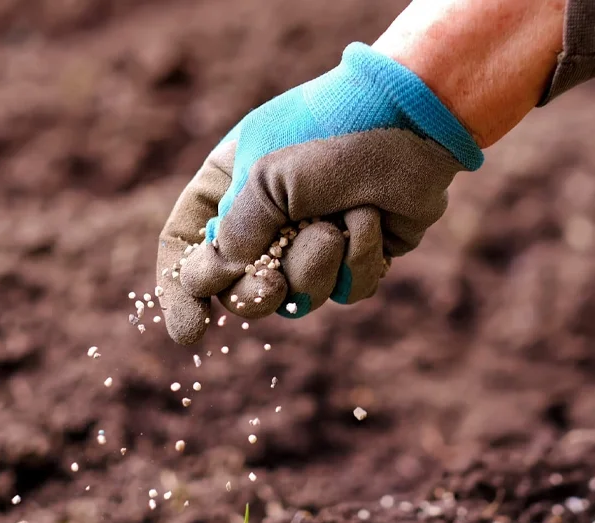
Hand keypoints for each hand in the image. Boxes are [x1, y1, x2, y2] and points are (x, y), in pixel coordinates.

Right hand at [157, 42, 482, 344]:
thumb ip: (236, 233)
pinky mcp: (358, 256)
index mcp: (228, 187)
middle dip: (256, 294)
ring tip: (337, 222)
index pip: (186, 246)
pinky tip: (371, 220)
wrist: (412, 118)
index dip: (181, 292)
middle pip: (239, 289)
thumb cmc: (330, 132)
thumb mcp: (266, 176)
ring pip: (298, 297)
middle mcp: (267, 219)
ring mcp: (313, 241)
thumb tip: (218, 280)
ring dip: (316, 265)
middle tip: (270, 286)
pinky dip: (359, 260)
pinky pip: (347, 292)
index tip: (192, 331)